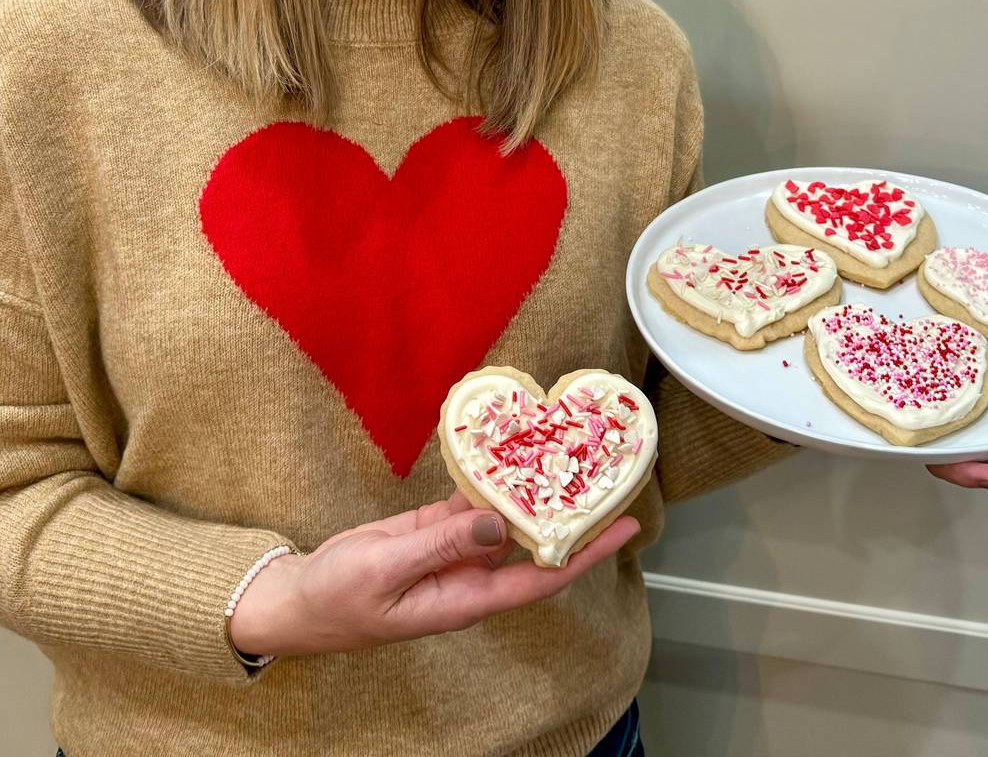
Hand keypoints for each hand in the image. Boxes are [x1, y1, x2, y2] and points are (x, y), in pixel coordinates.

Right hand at [229, 490, 638, 656]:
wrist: (297, 598)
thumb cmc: (337, 598)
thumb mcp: (386, 569)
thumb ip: (441, 545)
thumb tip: (497, 524)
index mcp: (465, 598)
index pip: (540, 576)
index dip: (585, 553)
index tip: (624, 528)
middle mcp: (470, 576)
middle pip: (533, 547)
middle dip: (570, 517)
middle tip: (606, 478)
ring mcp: (452, 553)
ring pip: (505, 522)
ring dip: (534, 494)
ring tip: (570, 458)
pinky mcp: (431, 533)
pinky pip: (471, 506)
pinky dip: (490, 482)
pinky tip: (509, 455)